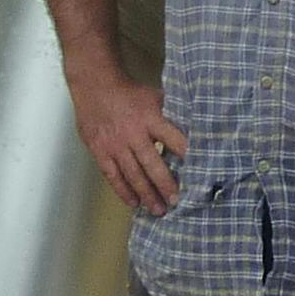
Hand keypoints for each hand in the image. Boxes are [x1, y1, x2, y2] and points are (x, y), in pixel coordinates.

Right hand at [69, 63, 185, 217]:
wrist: (95, 85)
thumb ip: (171, 114)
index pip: (174, 140)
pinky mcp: (100, 151)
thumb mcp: (154, 96)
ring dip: (146, 194)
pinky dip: (123, 191)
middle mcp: (133, 134)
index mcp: (150, 118)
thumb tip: (194, 125)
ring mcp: (115, 145)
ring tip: (158, 210)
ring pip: (132, 175)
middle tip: (177, 202)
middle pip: (152, 164)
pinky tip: (133, 203)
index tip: (199, 172)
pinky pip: (112, 176)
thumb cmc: (129, 92)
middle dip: (166, 185)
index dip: (186, 156)